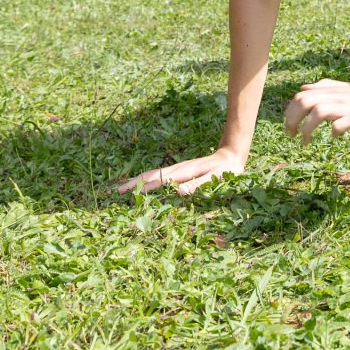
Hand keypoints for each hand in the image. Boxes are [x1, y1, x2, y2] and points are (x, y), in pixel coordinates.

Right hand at [118, 146, 244, 195]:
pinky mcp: (180, 170)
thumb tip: (179, 192)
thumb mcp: (216, 178)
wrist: (231, 155)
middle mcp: (178, 168)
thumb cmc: (226, 170)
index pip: (160, 179)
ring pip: (153, 173)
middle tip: (117, 191)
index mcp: (185, 171)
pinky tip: (141, 184)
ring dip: (137, 180)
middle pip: (151, 174)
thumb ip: (199, 185)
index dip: (145, 187)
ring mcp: (178, 168)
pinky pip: (159, 174)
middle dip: (134, 182)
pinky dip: (146, 178)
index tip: (130, 193)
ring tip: (123, 187)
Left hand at [285, 80, 349, 143]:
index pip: (302, 95)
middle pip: (305, 101)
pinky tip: (334, 137)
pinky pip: (339, 124)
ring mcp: (349, 106)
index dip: (290, 111)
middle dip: (292, 120)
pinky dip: (332, 131)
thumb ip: (326, 88)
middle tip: (291, 135)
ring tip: (304, 142)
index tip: (289, 126)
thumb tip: (303, 88)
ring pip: (318, 111)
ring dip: (307, 129)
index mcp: (334, 90)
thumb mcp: (347, 91)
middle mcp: (339, 96)